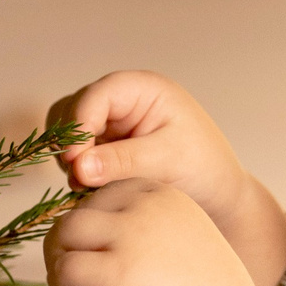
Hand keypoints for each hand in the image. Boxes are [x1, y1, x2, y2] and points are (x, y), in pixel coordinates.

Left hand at [45, 179, 277, 285]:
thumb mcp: (187, 245)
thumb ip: (149, 232)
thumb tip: (102, 242)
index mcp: (166, 197)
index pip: (106, 194)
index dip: (95, 226)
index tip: (104, 256)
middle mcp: (146, 207)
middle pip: (80, 210)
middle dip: (72, 245)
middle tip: (82, 278)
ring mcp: (128, 237)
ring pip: (64, 232)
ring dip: (61, 262)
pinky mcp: (112, 271)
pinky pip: (65, 268)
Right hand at [48, 71, 285, 285]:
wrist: (217, 196)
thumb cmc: (203, 168)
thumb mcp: (166, 161)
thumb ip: (121, 161)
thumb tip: (77, 166)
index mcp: (141, 89)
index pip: (94, 97)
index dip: (78, 127)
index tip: (75, 162)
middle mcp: (122, 101)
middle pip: (72, 111)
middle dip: (71, 145)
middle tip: (80, 180)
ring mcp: (111, 125)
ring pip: (68, 133)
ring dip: (72, 160)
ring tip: (88, 188)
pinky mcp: (106, 148)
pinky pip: (77, 155)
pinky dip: (78, 172)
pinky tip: (93, 192)